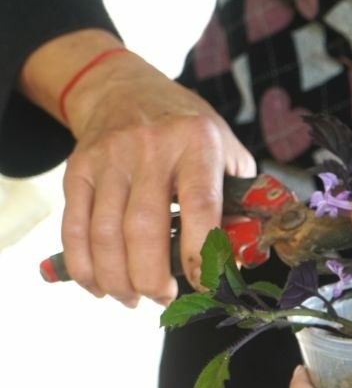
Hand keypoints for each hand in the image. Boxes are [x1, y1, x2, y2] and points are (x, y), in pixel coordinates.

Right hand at [20, 30, 255, 305]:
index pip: (199, 203)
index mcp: (198, 142)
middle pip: (143, 227)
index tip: (205, 283)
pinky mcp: (78, 169)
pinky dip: (84, 266)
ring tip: (134, 298)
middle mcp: (150, 147)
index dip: (201, 250)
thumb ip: (240, 201)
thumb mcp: (228, 152)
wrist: (127, 89)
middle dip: (152, 276)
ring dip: (119, 279)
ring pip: (104, 233)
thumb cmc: (190, 132)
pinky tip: (101, 286)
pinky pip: (74, 227)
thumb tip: (241, 257)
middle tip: (164, 298)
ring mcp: (109, 158)